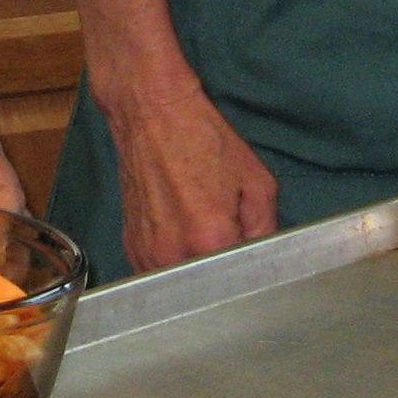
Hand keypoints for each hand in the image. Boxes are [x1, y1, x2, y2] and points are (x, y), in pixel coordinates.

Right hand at [103, 76, 277, 270]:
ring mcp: (146, 253)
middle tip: (227, 239)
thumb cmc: (200, 137)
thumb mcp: (256, 179)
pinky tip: (179, 234)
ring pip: (182, 285)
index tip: (249, 253)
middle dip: (223, 269)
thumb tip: (263, 255)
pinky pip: (158, 273)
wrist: (150, 111)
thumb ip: (267, 227)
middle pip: (209, 285)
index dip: (250, 268)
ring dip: (196, 270)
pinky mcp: (130, 247)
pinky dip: (173, 263)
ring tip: (199, 235)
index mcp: (209, 238)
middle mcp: (172, 253)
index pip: (241, 280)